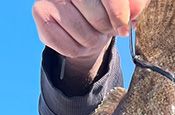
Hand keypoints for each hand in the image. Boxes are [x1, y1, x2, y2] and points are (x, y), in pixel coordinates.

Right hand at [33, 1, 147, 80]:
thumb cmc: (105, 10)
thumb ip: (134, 4)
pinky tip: (77, 39)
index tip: (124, 28)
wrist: (83, 24)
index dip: (118, 13)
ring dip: (92, 41)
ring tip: (91, 33)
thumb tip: (135, 12)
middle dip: (106, 29)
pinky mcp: (39, 13)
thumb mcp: (124, 5)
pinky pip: (68, 47)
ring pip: (83, 33)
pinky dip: (78, 50)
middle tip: (106, 29)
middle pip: (96, 15)